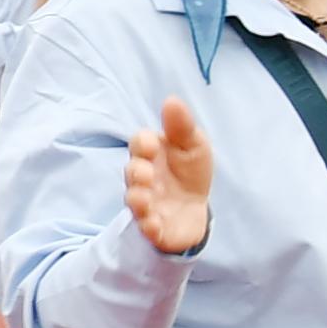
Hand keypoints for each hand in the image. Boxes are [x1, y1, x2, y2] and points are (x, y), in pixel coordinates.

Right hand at [125, 100, 214, 255]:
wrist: (195, 209)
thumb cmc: (188, 171)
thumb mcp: (193, 145)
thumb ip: (181, 126)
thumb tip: (171, 100)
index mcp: (151, 154)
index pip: (138, 143)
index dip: (142, 144)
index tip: (153, 146)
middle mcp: (144, 179)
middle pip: (131, 173)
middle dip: (136, 172)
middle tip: (147, 173)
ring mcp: (147, 203)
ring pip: (135, 201)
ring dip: (138, 199)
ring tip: (145, 199)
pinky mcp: (155, 227)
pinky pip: (146, 228)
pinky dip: (148, 226)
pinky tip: (155, 224)